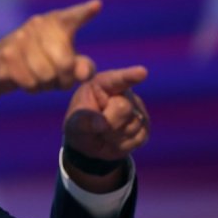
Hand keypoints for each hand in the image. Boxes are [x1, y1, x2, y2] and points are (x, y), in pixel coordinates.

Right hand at [0, 0, 100, 115]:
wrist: (4, 66)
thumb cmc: (45, 62)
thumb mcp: (68, 64)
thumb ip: (83, 68)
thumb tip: (82, 74)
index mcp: (58, 21)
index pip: (73, 17)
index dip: (84, 13)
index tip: (97, 5)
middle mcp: (38, 24)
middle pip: (64, 63)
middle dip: (64, 79)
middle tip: (59, 80)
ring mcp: (19, 37)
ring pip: (45, 75)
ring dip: (46, 85)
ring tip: (41, 79)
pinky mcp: (5, 53)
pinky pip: (28, 81)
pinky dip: (31, 87)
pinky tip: (27, 80)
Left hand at [62, 66, 149, 187]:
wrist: (90, 141)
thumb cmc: (79, 124)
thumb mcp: (73, 123)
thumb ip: (83, 121)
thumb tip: (101, 123)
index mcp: (102, 84)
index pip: (118, 79)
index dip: (130, 75)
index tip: (142, 72)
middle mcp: (123, 93)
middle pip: (123, 108)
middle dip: (109, 122)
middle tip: (97, 127)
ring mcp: (137, 110)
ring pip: (132, 126)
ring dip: (114, 136)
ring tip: (104, 133)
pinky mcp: (145, 127)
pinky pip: (138, 139)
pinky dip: (123, 145)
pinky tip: (114, 140)